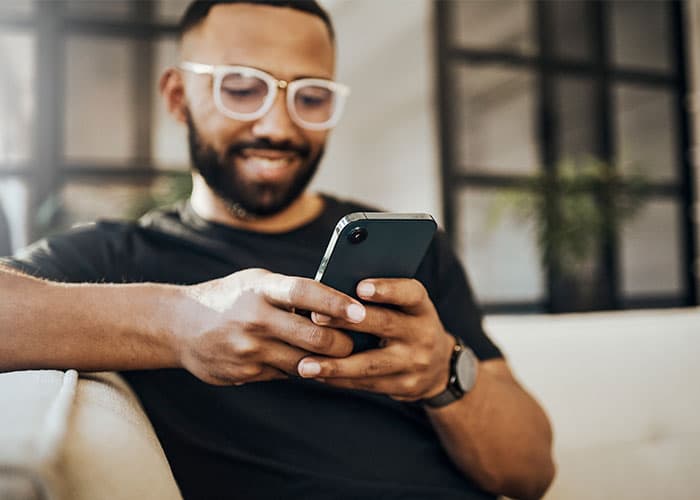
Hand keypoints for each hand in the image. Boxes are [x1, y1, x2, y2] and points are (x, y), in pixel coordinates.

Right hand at [172, 268, 365, 385]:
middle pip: (314, 337)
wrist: (180, 326)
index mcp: (262, 289)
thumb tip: (337, 303)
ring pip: (305, 363)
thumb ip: (291, 291)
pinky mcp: (246, 372)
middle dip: (343, 343)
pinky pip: (286, 374)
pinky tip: (305, 362)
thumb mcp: (256, 283)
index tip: (361, 311)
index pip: (306, 293)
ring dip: (326, 362)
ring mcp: (250, 349)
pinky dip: (300, 369)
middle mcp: (256, 318)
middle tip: (356, 341)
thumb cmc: (231, 298)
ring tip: (339, 355)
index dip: (336, 303)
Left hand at [297, 278, 454, 400]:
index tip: (360, 288)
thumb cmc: (406, 324)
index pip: (409, 293)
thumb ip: (379, 298)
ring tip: (305, 365)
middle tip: (316, 318)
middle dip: (348, 323)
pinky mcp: (404, 386)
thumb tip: (332, 288)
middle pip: (384, 324)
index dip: (386, 290)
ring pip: (371, 363)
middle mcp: (421, 333)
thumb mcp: (405, 307)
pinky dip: (338, 379)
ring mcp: (414, 363)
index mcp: (421, 306)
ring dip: (335, 365)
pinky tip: (316, 375)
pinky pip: (366, 383)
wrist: (438, 367)